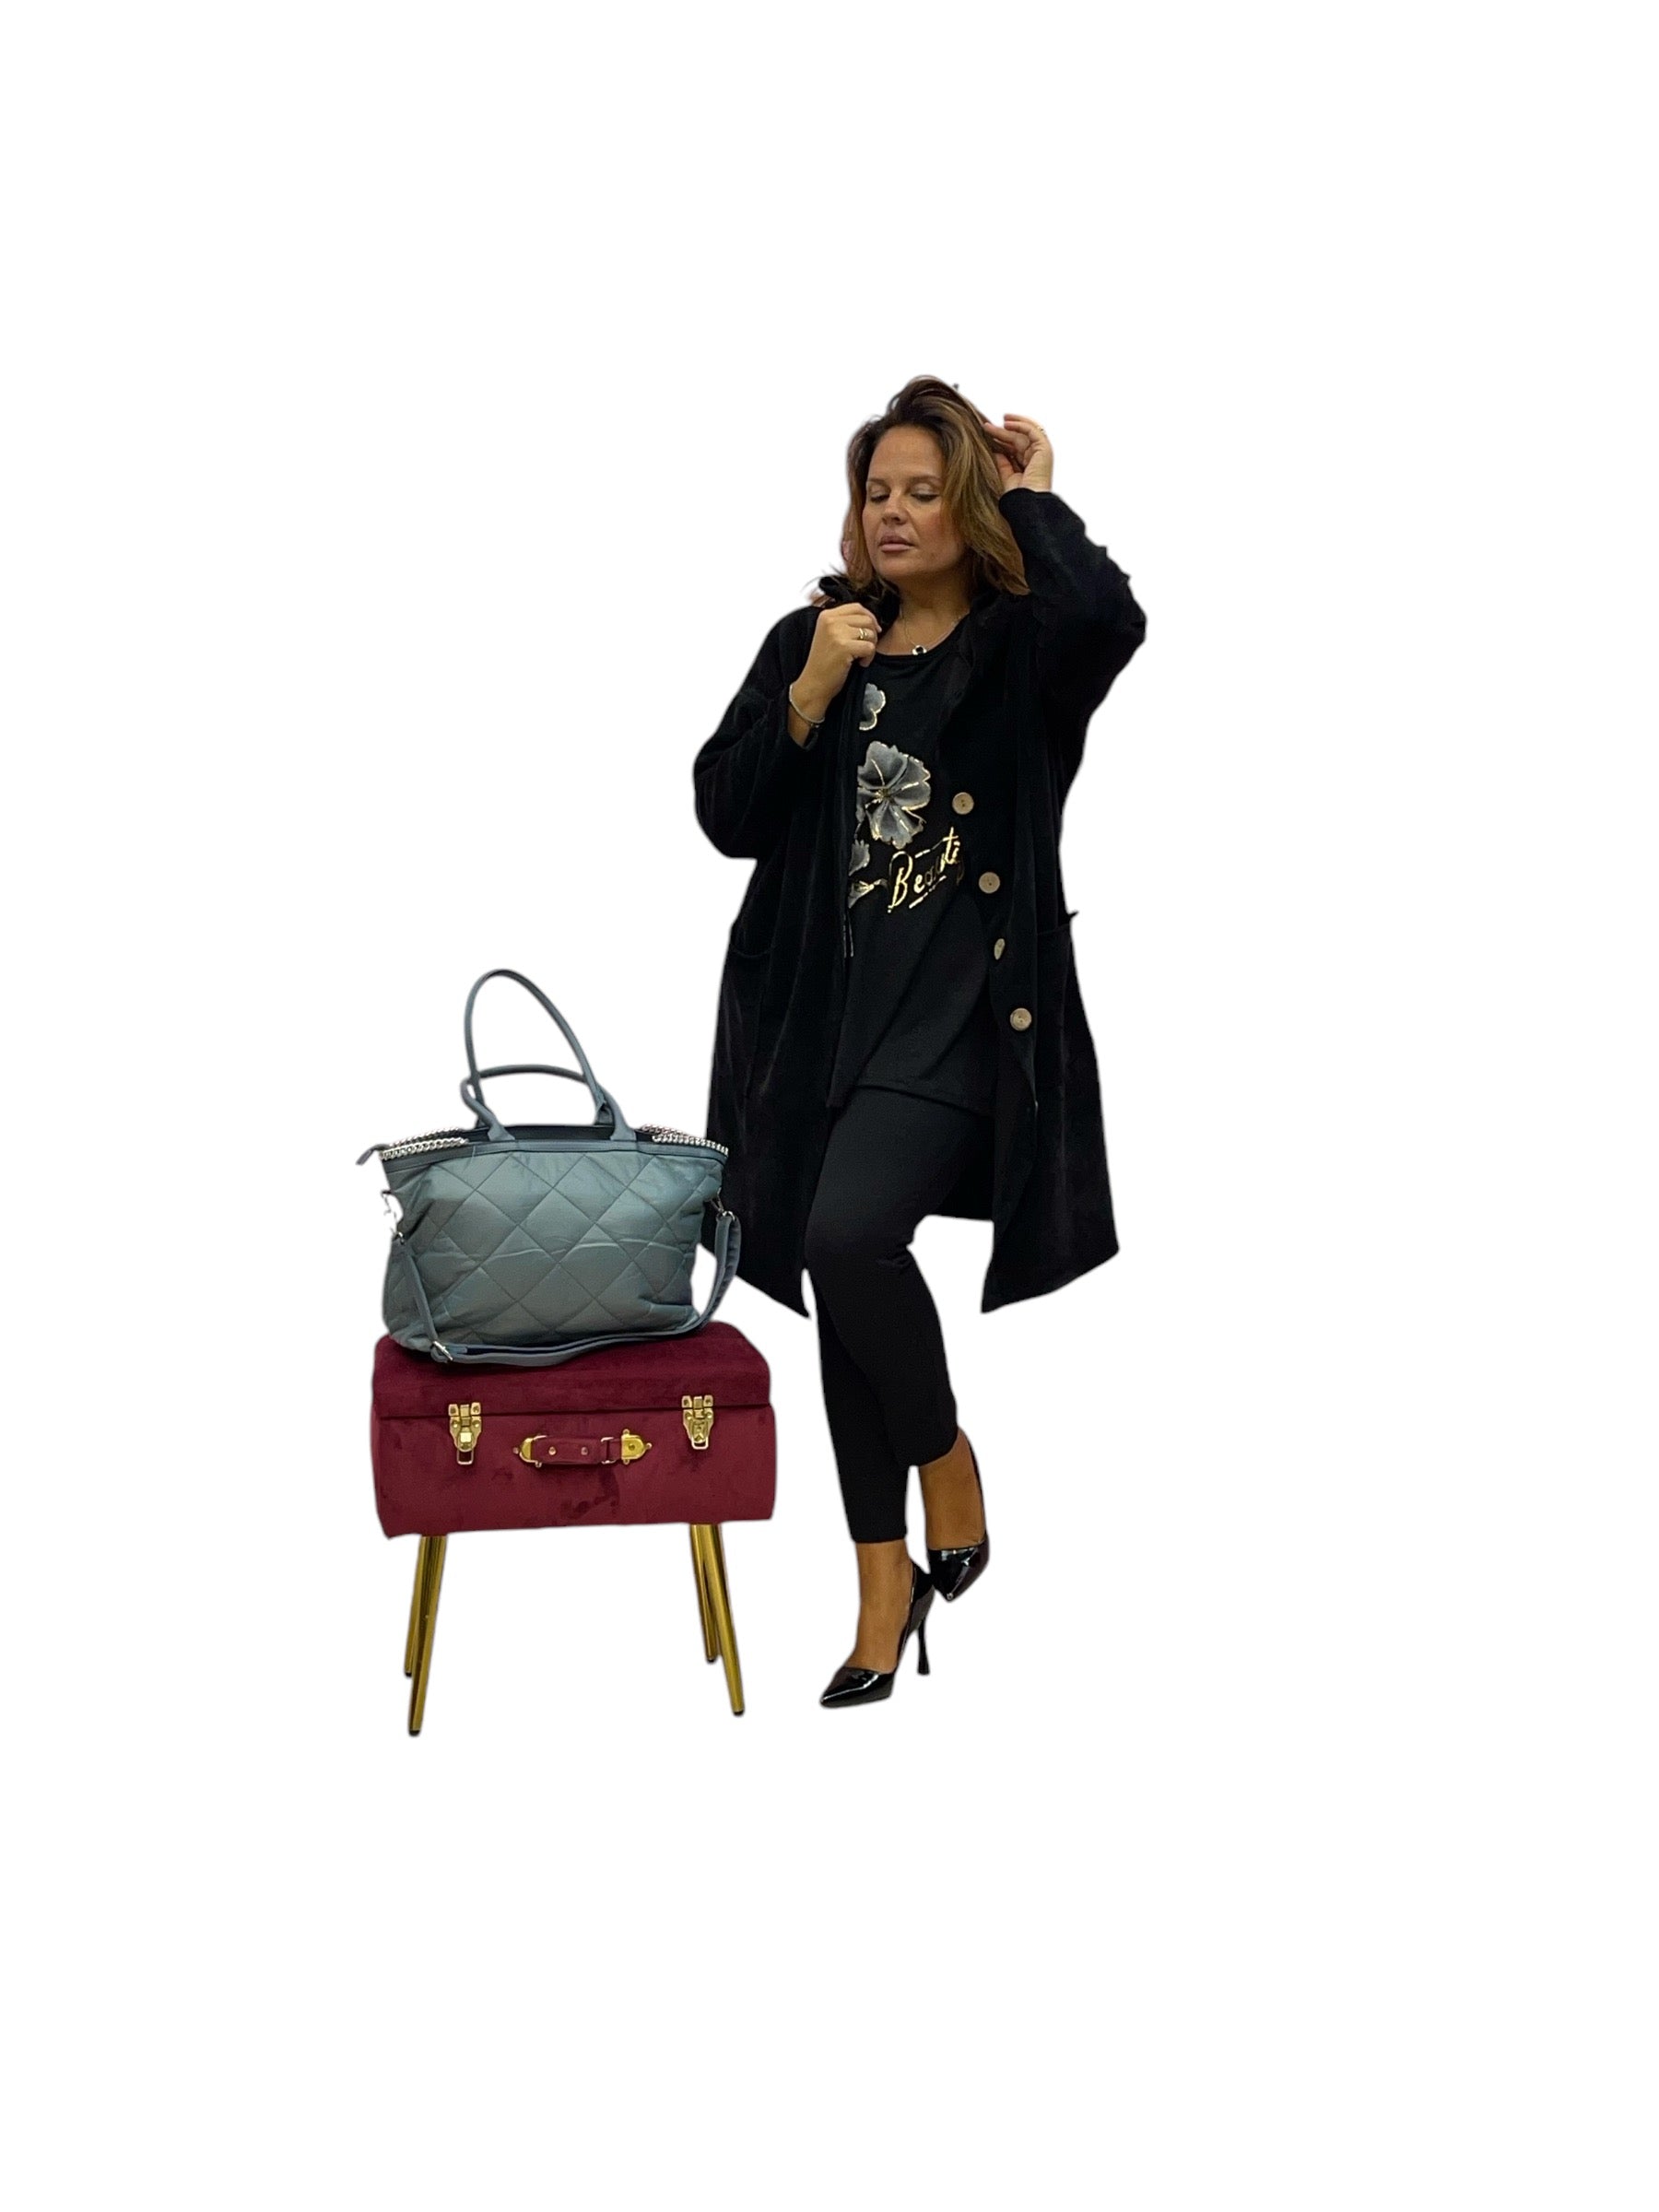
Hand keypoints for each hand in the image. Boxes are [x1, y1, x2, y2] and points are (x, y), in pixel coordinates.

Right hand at [794, 600, 880, 718]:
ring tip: (860, 658)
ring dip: (871, 647)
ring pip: (870, 632)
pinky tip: (860, 664)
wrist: (814, 684)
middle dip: (872, 635)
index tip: (872, 631)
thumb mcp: (830, 635)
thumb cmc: (824, 663)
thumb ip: (845, 623)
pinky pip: (870, 647)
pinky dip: (869, 658)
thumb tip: (871, 619)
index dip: (870, 618)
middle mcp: (830, 621)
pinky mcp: (844, 647)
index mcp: (826, 615)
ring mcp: (836, 633)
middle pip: (866, 619)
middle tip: (866, 649)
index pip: (857, 607)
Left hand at [982, 412, 1053, 493]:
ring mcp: (1041, 452)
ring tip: (995, 420)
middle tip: (986, 426)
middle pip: (1018, 439)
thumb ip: (1002, 462)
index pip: (1014, 447)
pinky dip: (1020, 424)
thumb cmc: (1017, 496)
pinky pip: (1032, 431)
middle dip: (1002, 432)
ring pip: (1024, 433)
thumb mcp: (1006, 475)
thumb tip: (994, 449)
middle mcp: (1035, 457)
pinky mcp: (1044, 448)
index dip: (1001, 440)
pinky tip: (1006, 423)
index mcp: (1028, 465)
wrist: (1027, 503)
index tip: (987, 435)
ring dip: (1010, 425)